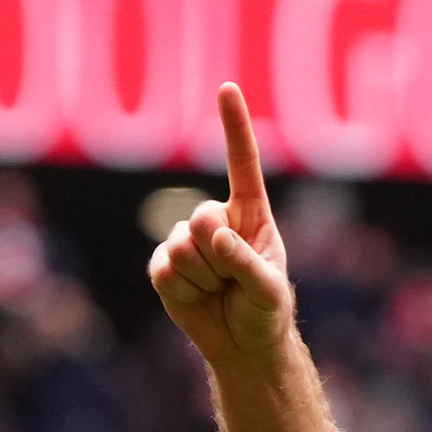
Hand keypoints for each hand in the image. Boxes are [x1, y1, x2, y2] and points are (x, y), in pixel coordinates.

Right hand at [145, 84, 296, 376]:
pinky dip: (183, 292)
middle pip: (202, 217)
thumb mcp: (269, 291)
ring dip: (203, 278)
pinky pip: (164, 270)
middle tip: (232, 280)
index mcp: (249, 213)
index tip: (227, 87)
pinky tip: (197, 298)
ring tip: (218, 291)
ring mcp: (185, 239)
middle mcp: (215, 219)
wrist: (241, 344)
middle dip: (218, 256)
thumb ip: (246, 263)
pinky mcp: (163, 265)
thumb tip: (214, 237)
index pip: (241, 163)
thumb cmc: (264, 310)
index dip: (233, 126)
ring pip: (182, 246)